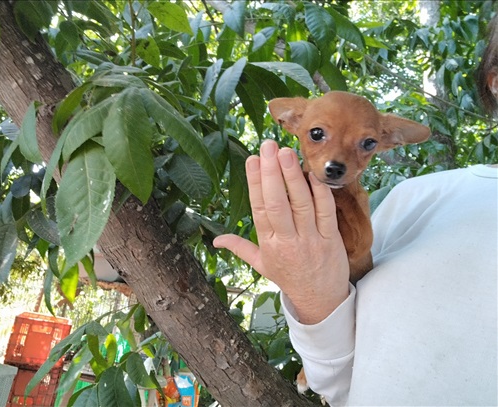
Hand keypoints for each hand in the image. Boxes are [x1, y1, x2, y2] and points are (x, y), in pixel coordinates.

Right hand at [213, 140, 349, 323]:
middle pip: (278, 203)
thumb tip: (216, 240)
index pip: (259, 209)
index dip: (255, 183)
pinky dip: (320, 191)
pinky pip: (325, 212)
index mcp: (268, 244)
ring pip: (301, 204)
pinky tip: (313, 172)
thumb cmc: (289, 278)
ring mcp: (311, 239)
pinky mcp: (331, 239)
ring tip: (287, 152)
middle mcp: (288, 241)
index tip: (252, 160)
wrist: (320, 300)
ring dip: (294, 176)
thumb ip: (239, 248)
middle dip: (272, 173)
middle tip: (268, 146)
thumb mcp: (261, 265)